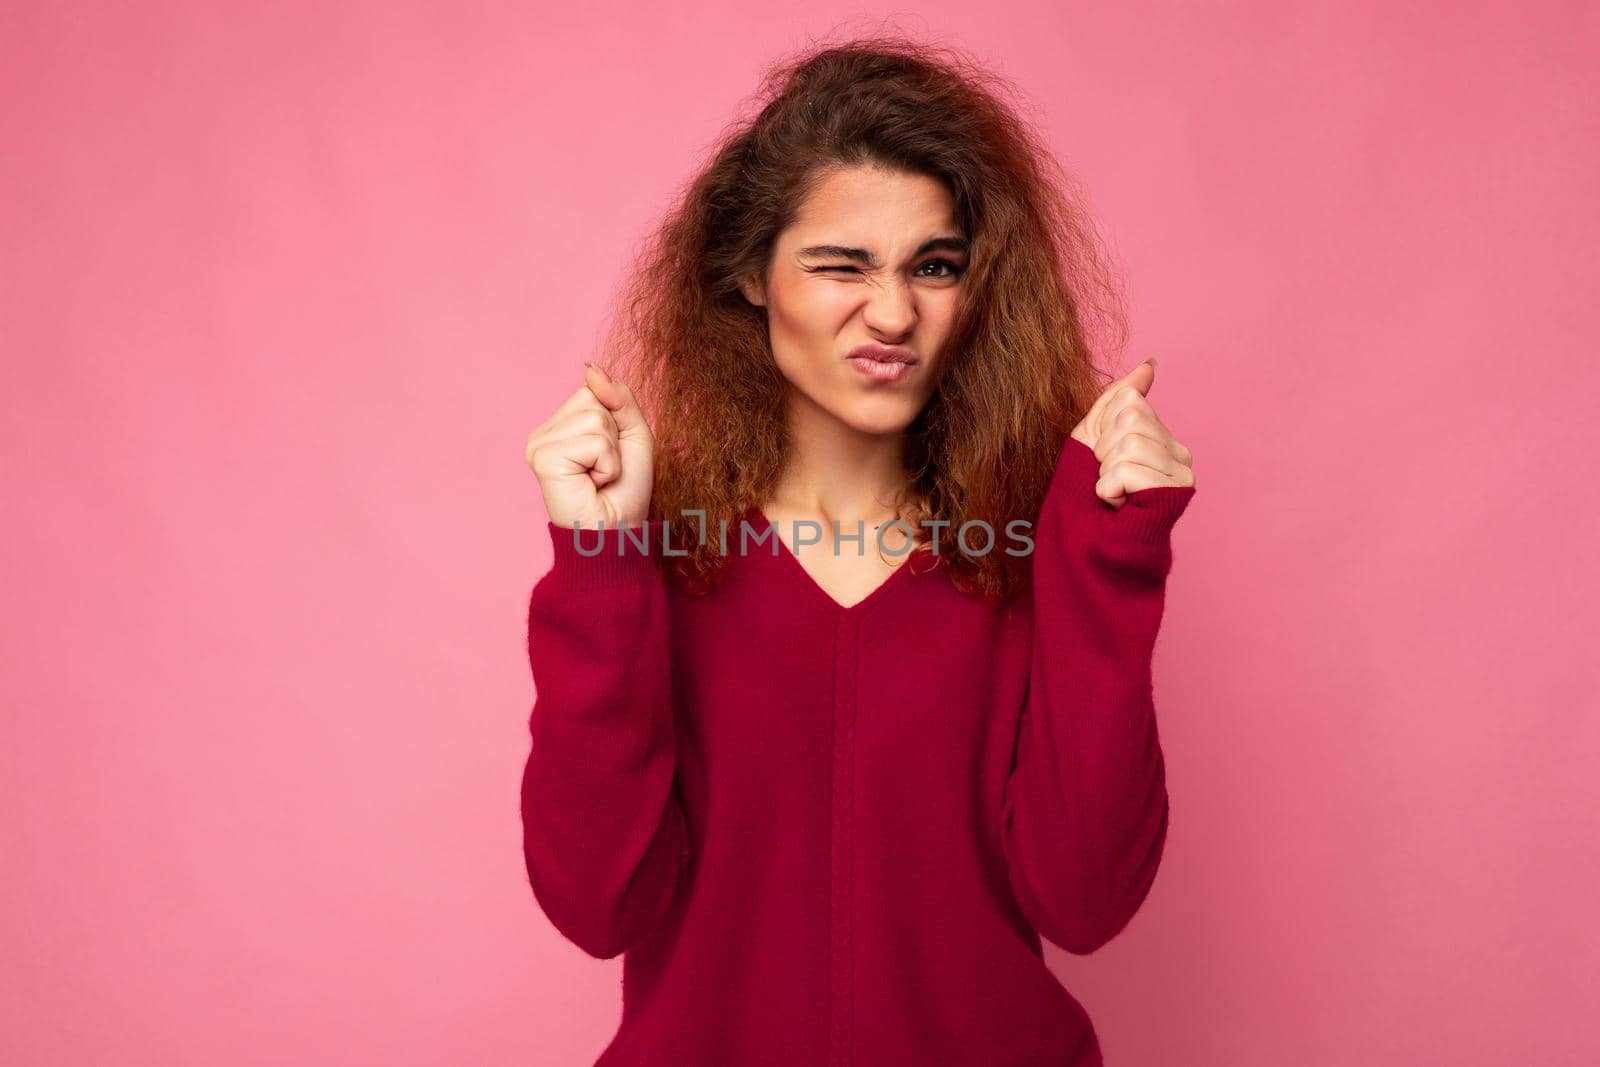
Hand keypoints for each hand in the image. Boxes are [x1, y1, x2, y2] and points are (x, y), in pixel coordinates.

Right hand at [525, 361, 654, 528]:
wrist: (617, 532)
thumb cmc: (624, 490)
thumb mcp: (632, 434)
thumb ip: (618, 397)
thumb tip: (590, 368)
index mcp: (560, 426)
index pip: (591, 389)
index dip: (615, 420)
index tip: (609, 455)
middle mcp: (544, 433)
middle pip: (592, 399)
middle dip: (613, 435)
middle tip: (604, 469)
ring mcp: (539, 445)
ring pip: (595, 418)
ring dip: (611, 453)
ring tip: (598, 478)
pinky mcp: (543, 458)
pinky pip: (594, 441)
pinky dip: (607, 465)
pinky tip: (592, 484)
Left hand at [1068, 358, 1194, 508]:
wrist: (1089, 545)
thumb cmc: (1090, 494)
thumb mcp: (1095, 438)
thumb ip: (1119, 399)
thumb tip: (1148, 365)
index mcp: (1163, 437)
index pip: (1129, 401)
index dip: (1103, 429)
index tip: (1104, 458)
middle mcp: (1179, 453)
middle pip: (1130, 420)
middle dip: (1104, 451)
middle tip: (1108, 478)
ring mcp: (1181, 474)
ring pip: (1129, 445)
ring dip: (1105, 472)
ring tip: (1113, 493)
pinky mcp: (1172, 494)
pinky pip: (1127, 470)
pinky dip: (1108, 489)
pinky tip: (1118, 504)